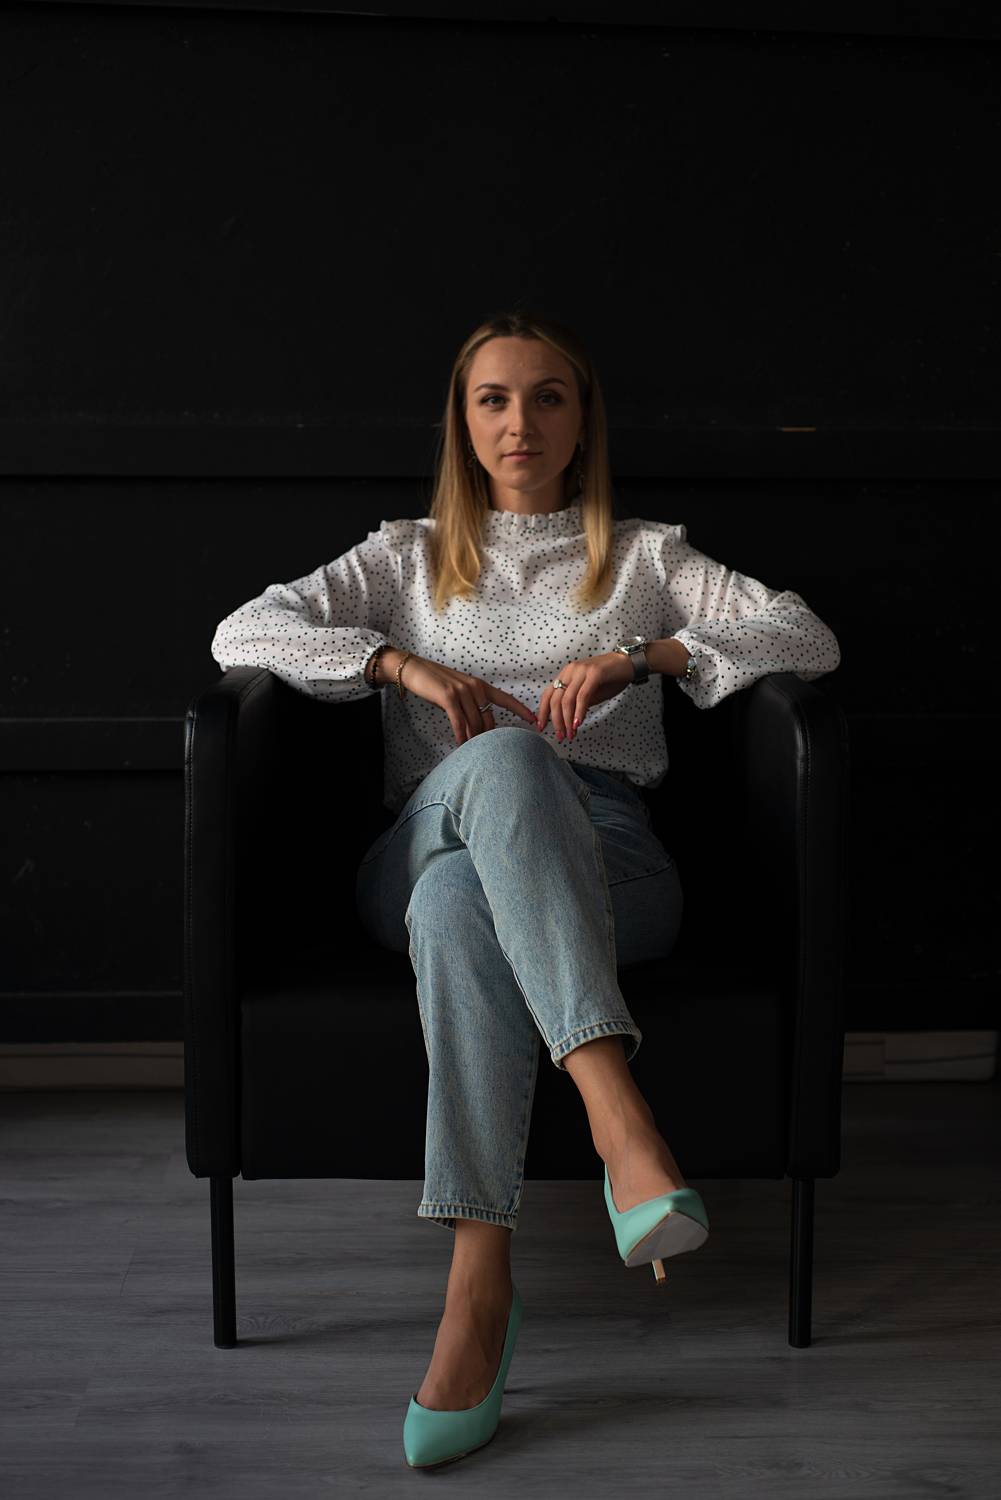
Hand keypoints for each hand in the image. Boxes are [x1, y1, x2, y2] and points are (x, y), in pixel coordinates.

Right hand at [399, 655, 538, 745]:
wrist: (414, 669)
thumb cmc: (435, 683)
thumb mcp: (458, 691)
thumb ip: (471, 704)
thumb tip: (478, 726)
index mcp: (480, 685)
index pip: (505, 698)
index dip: (520, 709)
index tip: (533, 719)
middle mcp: (474, 687)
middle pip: (487, 718)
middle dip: (485, 735)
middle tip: (481, 748)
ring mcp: (462, 691)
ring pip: (474, 721)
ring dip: (472, 737)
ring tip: (469, 748)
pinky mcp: (448, 697)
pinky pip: (459, 721)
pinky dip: (461, 734)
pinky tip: (460, 743)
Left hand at [537, 651, 634, 741]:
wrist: (628, 664)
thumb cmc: (609, 679)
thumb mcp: (589, 692)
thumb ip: (576, 703)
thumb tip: (566, 721)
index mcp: (566, 674)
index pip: (548, 695)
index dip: (543, 712)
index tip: (541, 727)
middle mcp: (570, 671)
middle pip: (555, 699)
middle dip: (556, 721)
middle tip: (560, 736)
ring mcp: (582, 670)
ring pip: (567, 699)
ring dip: (567, 720)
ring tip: (571, 734)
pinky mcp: (595, 673)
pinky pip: (582, 696)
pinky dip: (579, 711)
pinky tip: (578, 723)